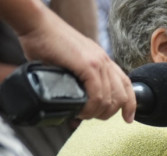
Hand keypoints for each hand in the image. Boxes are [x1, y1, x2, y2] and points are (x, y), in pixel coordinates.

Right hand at [16, 4, 134, 121]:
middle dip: (109, 113)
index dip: (130, 104)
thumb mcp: (69, 62)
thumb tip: (74, 100)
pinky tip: (82, 111)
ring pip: (109, 99)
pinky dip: (90, 107)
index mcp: (103, 60)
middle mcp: (105, 61)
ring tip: (83, 115)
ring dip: (97, 112)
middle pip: (121, 96)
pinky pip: (97, 94)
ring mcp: (98, 63)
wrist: (36, 24)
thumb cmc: (46, 43)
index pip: (126, 84)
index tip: (128, 119)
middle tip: (92, 116)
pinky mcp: (88, 65)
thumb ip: (77, 78)